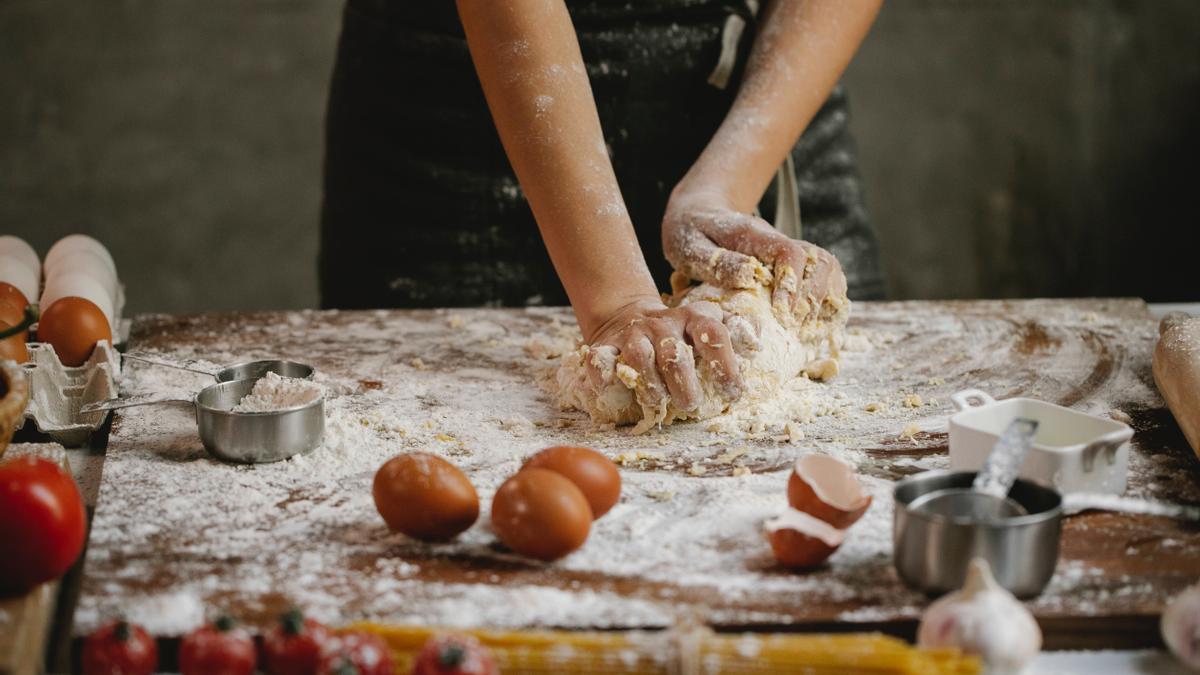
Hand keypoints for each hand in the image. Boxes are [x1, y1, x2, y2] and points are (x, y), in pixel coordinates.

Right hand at [585, 298, 746, 411]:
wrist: (630, 315)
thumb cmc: (680, 332)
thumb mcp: (708, 325)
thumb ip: (735, 332)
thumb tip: (757, 341)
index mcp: (694, 318)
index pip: (714, 335)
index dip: (725, 365)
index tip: (732, 392)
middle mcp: (663, 324)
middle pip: (674, 353)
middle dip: (684, 383)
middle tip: (691, 405)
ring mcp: (633, 334)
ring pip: (640, 357)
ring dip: (650, 384)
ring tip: (658, 402)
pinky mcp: (605, 345)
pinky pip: (600, 359)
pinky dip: (603, 374)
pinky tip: (609, 388)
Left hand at [662, 190, 846, 322]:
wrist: (697, 213)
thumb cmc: (689, 232)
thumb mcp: (690, 247)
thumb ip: (718, 262)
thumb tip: (751, 276)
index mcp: (753, 235)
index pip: (789, 252)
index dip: (792, 284)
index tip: (782, 312)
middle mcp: (777, 242)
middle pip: (818, 260)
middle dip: (814, 297)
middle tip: (794, 327)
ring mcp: (786, 252)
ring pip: (826, 267)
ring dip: (824, 299)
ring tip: (807, 329)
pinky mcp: (788, 264)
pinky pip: (821, 277)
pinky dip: (825, 300)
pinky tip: (813, 324)